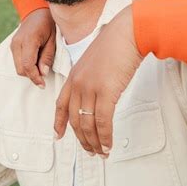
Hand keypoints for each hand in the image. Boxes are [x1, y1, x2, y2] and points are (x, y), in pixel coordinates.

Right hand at [11, 8, 55, 86]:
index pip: (27, 65)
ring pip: (18, 67)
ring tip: (41, 67)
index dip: (35, 77)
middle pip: (21, 69)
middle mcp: (17, 43)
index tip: (43, 85)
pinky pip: (17, 61)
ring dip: (29, 71)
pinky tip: (36, 62)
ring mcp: (13, 44)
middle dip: (32, 76)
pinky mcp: (12, 46)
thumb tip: (43, 73)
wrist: (37, 11)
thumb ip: (47, 57)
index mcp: (28, 40)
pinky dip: (26, 66)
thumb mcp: (53, 40)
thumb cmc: (48, 24)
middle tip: (44, 78)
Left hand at [54, 4, 142, 154]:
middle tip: (91, 151)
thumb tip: (100, 90)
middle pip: (74, 119)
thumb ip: (93, 76)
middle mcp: (78, 83)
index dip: (59, 122)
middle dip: (82, 139)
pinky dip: (105, 136)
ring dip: (95, 142)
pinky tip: (109, 144)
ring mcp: (91, 88)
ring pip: (87, 124)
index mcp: (74, 74)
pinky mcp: (106, 92)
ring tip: (101, 153)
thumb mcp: (97, 59)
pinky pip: (103, 122)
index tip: (58, 136)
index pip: (61, 104)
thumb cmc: (118, 42)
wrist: (128, 32)